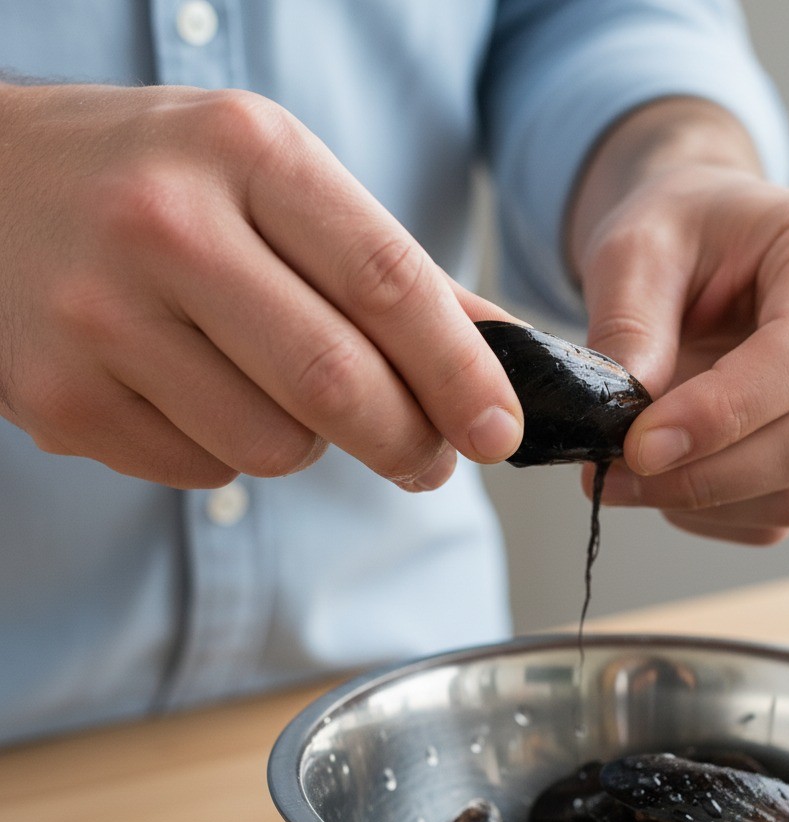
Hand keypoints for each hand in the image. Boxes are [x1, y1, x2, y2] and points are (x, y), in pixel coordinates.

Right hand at [0, 83, 522, 488]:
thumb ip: (386, 268)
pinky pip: (204, 471)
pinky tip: (194, 392)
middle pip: (336, 383)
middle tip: (430, 459)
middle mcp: (164, 226)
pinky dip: (228, 451)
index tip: (501, 432)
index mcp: (245, 152)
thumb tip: (497, 351)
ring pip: (274, 446)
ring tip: (275, 389)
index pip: (389, 283)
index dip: (462, 374)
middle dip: (408, 442)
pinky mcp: (57, 398)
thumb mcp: (275, 181)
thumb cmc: (157, 180)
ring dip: (307, 442)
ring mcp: (97, 318)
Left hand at [569, 99, 788, 543]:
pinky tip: (664, 477)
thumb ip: (628, 324)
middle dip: (701, 473)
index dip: (722, 413)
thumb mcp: (634, 248)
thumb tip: (622, 417)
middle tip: (606, 473)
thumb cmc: (679, 230)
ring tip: (623, 474)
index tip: (638, 444)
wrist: (702, 246)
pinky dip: (711, 513)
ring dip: (701, 500)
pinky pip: (779, 513)